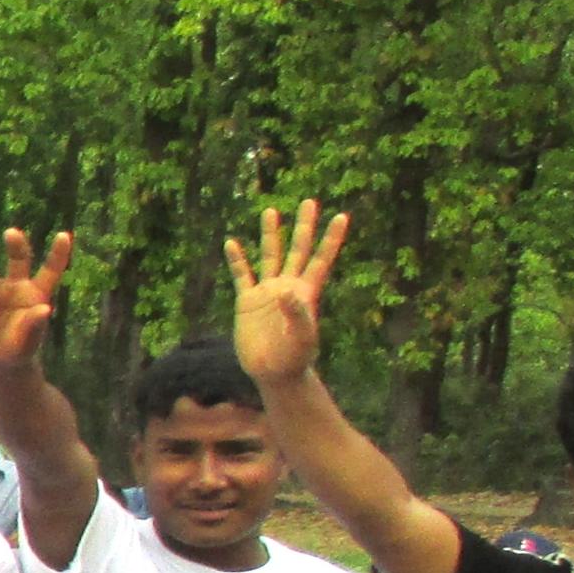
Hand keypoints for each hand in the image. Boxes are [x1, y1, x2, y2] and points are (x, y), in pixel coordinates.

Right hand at [0, 227, 72, 370]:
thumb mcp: (29, 342)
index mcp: (36, 294)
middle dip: (15, 244)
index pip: (50, 270)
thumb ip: (35, 325)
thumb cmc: (20, 349)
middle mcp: (16, 287)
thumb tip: (44, 309)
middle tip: (11, 232)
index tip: (64, 235)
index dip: (57, 253)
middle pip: (17, 258)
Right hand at [225, 197, 346, 386]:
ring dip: (270, 234)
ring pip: (270, 256)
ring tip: (271, 211)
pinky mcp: (247, 301)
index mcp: (307, 292)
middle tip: (310, 201)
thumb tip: (286, 293)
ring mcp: (267, 291)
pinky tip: (232, 244)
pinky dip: (237, 260)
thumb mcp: (302, 338)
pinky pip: (242, 276)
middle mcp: (288, 285)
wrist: (272, 371)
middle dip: (304, 226)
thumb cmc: (294, 357)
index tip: (341, 216)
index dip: (331, 239)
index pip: (321, 259)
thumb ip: (297, 315)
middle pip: (297, 249)